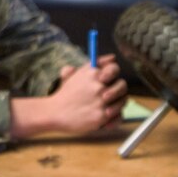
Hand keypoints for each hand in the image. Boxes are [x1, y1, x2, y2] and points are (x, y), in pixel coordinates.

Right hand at [11, 55, 127, 137]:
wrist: (55, 112)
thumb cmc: (66, 94)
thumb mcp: (76, 73)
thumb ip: (95, 64)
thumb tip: (112, 57)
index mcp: (92, 73)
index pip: (114, 67)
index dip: (113, 73)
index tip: (106, 79)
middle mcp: (98, 86)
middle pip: (122, 85)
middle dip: (118, 90)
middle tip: (109, 96)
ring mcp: (101, 102)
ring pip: (122, 101)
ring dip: (116, 104)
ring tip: (105, 108)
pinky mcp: (101, 117)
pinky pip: (119, 116)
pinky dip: (115, 119)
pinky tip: (106, 119)